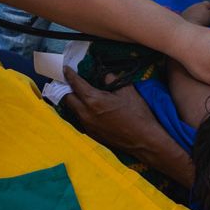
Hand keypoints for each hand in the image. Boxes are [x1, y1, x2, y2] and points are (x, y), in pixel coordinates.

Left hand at [61, 69, 195, 185]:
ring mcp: (88, 126)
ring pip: (73, 111)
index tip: (65, 69)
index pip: (76, 84)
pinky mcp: (92, 135)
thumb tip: (103, 74)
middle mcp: (86, 114)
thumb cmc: (137, 113)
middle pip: (67, 99)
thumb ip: (112, 79)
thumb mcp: (127, 90)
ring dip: (73, 101)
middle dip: (67, 89)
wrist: (144, 140)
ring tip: (79, 94)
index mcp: (93, 100)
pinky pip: (80, 120)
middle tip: (70, 82)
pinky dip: (80, 111)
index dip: (69, 75)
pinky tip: (89, 108)